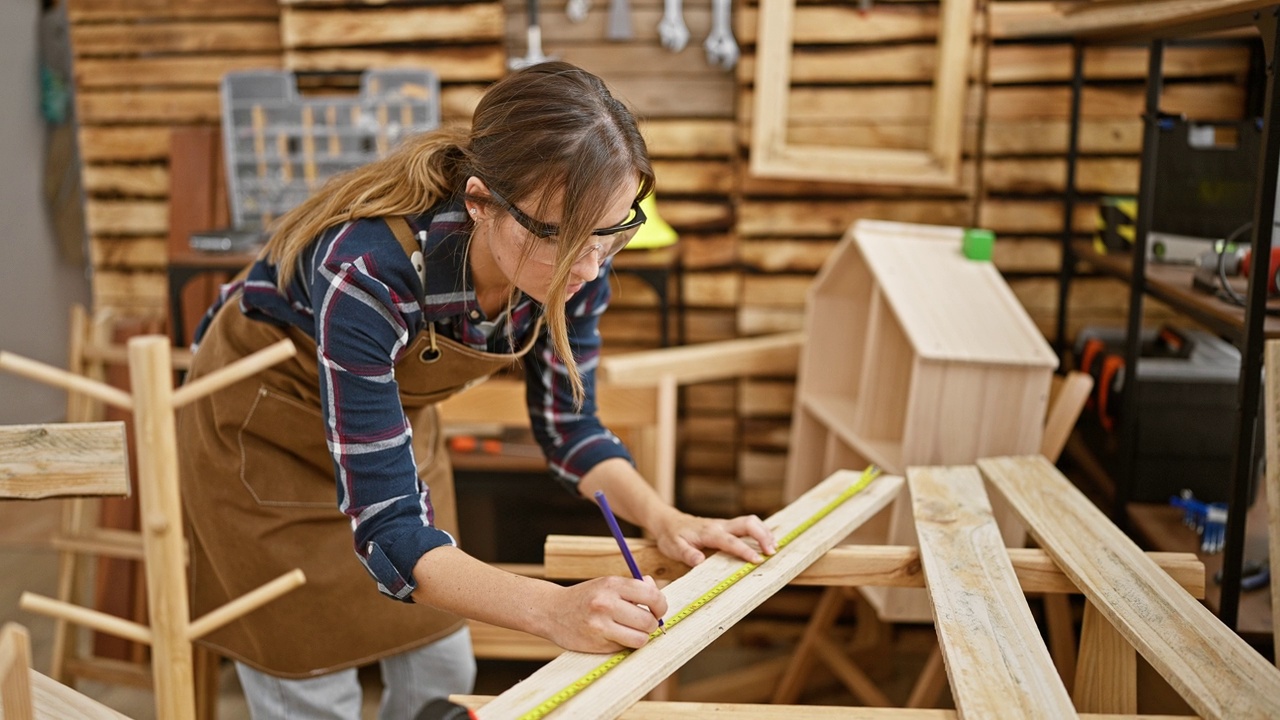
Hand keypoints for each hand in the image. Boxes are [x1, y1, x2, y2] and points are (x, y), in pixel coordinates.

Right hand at [543, 575, 667, 652]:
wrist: (552, 611)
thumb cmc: (585, 598)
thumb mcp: (606, 584)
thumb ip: (633, 587)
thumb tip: (655, 587)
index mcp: (612, 584)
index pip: (651, 595)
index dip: (661, 605)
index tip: (658, 609)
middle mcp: (606, 603)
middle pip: (648, 621)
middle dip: (652, 624)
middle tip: (645, 623)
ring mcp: (601, 625)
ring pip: (640, 639)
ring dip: (641, 637)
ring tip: (632, 631)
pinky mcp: (597, 644)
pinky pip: (625, 648)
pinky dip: (625, 644)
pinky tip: (615, 636)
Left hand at [651, 511, 776, 566]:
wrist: (669, 522)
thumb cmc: (671, 536)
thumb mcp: (673, 547)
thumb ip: (686, 554)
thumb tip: (699, 561)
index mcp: (709, 532)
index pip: (730, 541)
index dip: (745, 550)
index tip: (757, 560)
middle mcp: (720, 525)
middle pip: (748, 523)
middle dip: (762, 535)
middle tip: (772, 552)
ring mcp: (725, 524)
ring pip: (751, 522)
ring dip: (765, 533)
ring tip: (774, 548)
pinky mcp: (728, 527)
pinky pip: (748, 525)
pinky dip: (760, 532)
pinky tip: (767, 542)